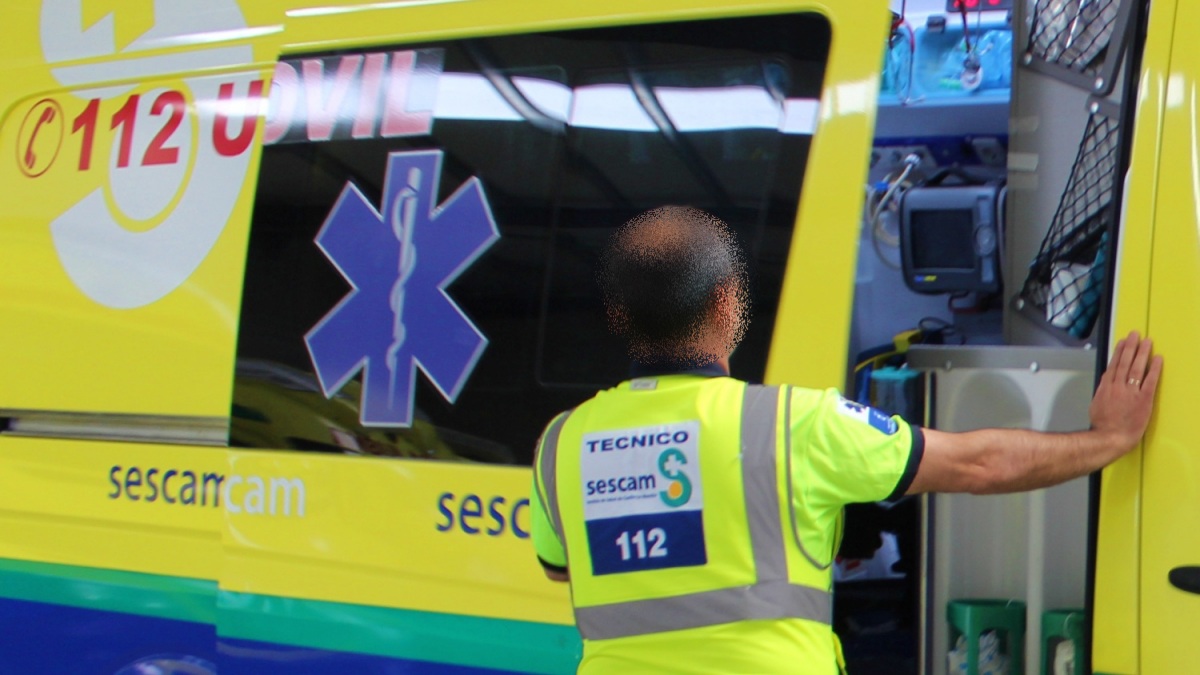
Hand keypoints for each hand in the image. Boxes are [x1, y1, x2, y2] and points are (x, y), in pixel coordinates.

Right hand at [1089, 330, 1162, 449]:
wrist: (1110, 437)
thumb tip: (1106, 385)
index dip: (1118, 352)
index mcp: (1106, 387)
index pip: (1114, 365)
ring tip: (1146, 341)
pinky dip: (1154, 369)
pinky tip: (1157, 359)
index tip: (1122, 343)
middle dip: (1130, 346)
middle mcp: (1118, 386)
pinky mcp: (1143, 399)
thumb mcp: (1096, 405)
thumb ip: (1103, 392)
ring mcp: (1131, 392)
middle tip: (1135, 334)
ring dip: (1142, 353)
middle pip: (1124, 362)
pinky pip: (1150, 380)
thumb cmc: (1102, 425)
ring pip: (1136, 367)